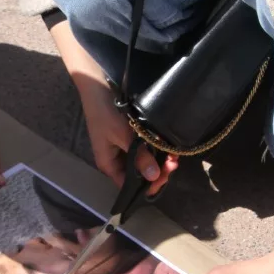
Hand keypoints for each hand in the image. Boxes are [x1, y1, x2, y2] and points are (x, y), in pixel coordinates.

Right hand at [47, 18, 176, 195]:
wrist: (99, 86)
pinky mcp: (131, 137)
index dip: (146, 187)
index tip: (164, 177)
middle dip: (158, 172)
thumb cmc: (105, 112)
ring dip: (160, 161)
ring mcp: (125, 148)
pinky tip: (168, 146)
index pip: (128, 186)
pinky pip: (146, 149)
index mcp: (109, 165)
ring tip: (174, 155)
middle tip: (173, 163)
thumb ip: (138, 156)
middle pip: (139, 176)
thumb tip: (153, 176)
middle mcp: (117, 160)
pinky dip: (157, 150)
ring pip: (145, 163)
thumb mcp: (122, 135)